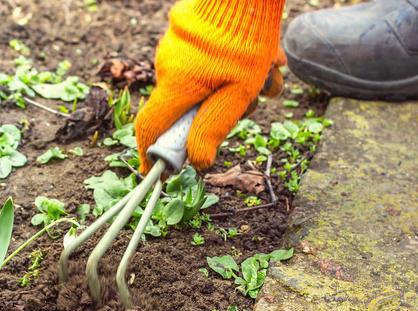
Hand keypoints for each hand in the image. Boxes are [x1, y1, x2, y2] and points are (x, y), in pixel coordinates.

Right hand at [135, 0, 285, 172]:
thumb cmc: (245, 40)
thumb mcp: (238, 92)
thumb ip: (214, 128)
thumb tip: (198, 163)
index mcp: (176, 84)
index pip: (150, 127)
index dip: (149, 152)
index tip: (153, 169)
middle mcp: (168, 66)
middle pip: (187, 107)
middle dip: (220, 112)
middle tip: (253, 103)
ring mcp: (175, 47)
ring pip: (202, 84)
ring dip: (236, 87)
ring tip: (269, 73)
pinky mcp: (186, 33)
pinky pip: (206, 63)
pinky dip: (231, 68)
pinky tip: (263, 58)